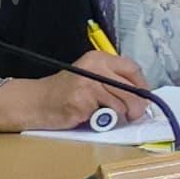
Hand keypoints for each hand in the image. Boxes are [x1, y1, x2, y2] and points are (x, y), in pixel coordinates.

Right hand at [0, 52, 146, 132]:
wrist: (36, 102)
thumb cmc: (66, 93)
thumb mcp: (91, 78)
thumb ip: (113, 81)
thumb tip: (143, 95)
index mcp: (99, 58)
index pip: (133, 69)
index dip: (142, 86)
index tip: (144, 98)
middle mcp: (95, 67)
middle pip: (132, 89)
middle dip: (138, 106)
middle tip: (133, 115)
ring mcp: (88, 83)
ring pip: (123, 103)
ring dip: (120, 115)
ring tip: (106, 115)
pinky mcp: (83, 101)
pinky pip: (108, 114)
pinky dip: (104, 120)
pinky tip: (91, 117)